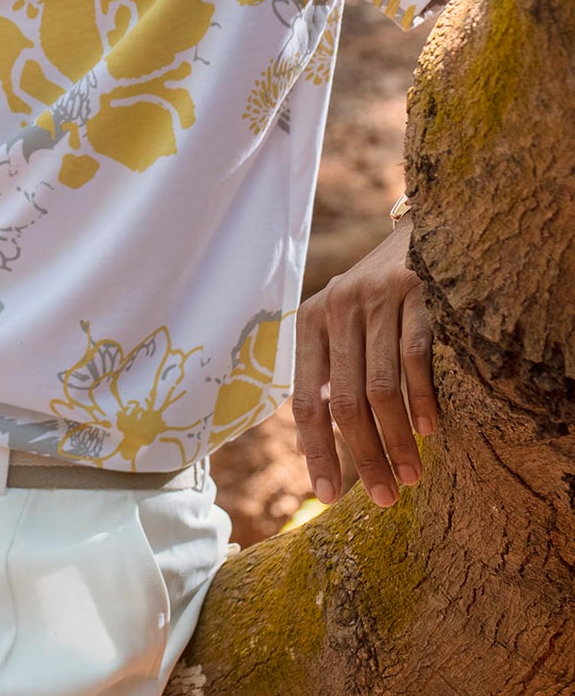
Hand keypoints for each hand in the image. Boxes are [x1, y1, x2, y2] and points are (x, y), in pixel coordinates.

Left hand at [292, 216, 436, 507]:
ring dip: (396, 441)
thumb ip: (326, 378)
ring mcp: (377, 300)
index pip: (306, 400)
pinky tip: (428, 432)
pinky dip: (421, 401)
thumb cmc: (371, 300)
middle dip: (364, 457)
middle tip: (383, 499)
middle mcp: (337, 308)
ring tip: (409, 477)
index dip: (316, 451)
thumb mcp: (337, 328)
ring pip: (381, 387)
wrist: (413, 236)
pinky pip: (415, 359)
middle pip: (346, 401)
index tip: (327, 497)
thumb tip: (309, 448)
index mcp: (309, 322)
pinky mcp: (417, 294)